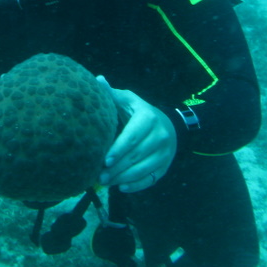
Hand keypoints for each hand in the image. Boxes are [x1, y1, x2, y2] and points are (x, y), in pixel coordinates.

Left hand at [97, 76, 176, 192]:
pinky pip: (151, 179)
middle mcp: (161, 135)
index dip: (119, 149)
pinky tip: (121, 187)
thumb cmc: (139, 112)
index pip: (133, 136)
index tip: (105, 160)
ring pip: (143, 169)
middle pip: (136, 155)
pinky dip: (136, 185)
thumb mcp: (128, 101)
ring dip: (123, 178)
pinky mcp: (165, 166)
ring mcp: (165, 153)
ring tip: (105, 182)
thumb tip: (97, 79)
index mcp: (149, 117)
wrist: (168, 125)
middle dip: (117, 168)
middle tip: (99, 176)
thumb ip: (112, 94)